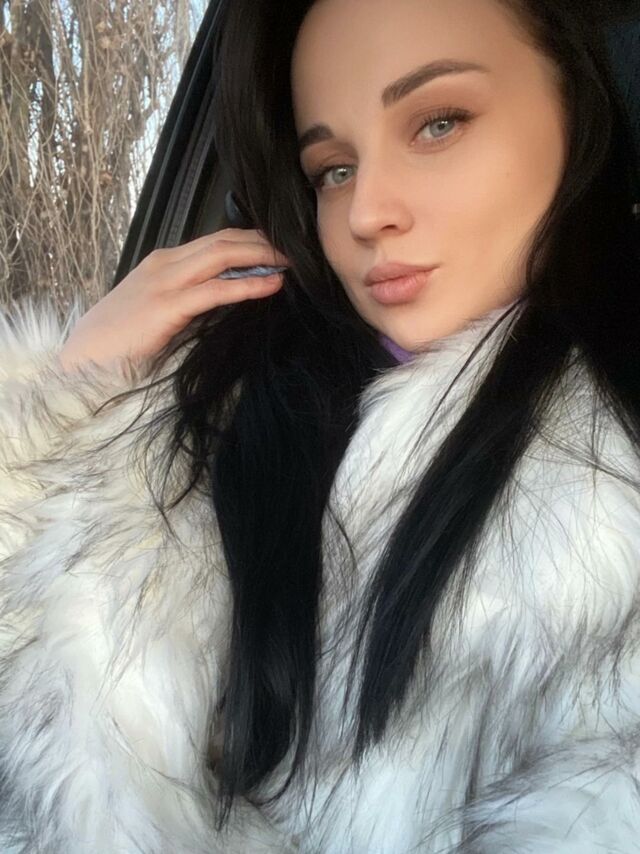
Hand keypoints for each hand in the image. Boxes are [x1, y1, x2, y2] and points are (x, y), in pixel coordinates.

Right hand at [58, 229, 289, 373]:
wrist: (83, 359)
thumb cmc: (120, 340)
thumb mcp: (157, 310)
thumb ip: (187, 299)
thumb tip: (225, 299)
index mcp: (164, 263)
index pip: (216, 241)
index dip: (252, 240)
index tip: (281, 246)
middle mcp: (166, 264)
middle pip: (225, 241)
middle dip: (264, 242)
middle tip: (297, 248)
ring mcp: (165, 283)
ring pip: (223, 256)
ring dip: (262, 256)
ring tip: (292, 261)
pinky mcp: (167, 307)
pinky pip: (215, 290)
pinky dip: (247, 285)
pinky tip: (271, 286)